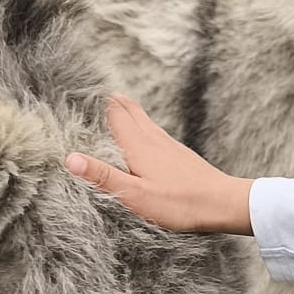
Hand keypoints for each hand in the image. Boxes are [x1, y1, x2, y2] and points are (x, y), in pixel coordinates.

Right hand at [65, 95, 253, 233]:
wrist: (222, 203)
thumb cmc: (179, 203)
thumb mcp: (134, 194)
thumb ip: (103, 176)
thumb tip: (70, 158)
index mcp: (138, 145)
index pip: (115, 114)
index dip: (100, 102)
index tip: (84, 90)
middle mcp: (153, 139)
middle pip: (131, 111)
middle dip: (114, 101)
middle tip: (99, 91)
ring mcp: (169, 145)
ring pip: (145, 120)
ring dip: (130, 110)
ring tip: (119, 104)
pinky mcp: (181, 155)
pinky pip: (157, 132)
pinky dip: (144, 125)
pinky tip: (148, 134)